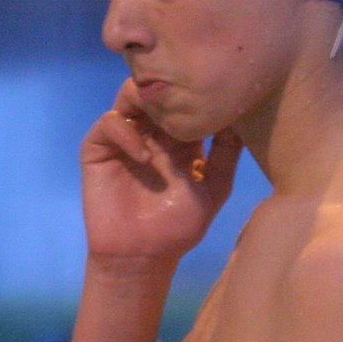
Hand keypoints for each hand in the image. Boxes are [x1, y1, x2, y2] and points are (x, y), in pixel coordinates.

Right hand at [77, 80, 240, 265]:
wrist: (143, 255)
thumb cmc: (180, 225)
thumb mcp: (215, 187)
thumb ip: (227, 153)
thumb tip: (244, 116)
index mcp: (179, 135)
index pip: (184, 98)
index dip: (196, 89)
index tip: (214, 89)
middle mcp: (151, 130)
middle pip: (156, 90)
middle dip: (168, 86)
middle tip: (184, 92)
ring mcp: (124, 137)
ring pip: (128, 96)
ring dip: (143, 97)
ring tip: (162, 115)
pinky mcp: (98, 149)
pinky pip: (109, 124)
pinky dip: (126, 132)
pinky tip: (144, 156)